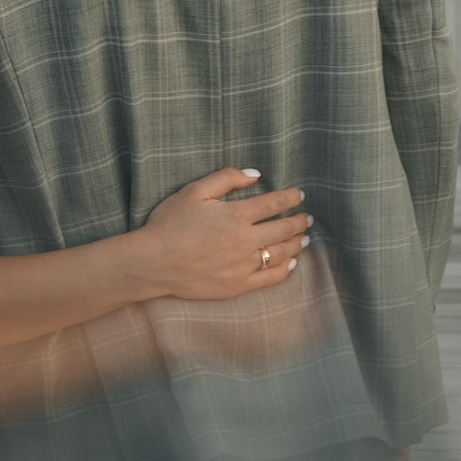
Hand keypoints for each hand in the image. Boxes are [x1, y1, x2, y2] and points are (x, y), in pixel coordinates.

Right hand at [131, 168, 312, 301]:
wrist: (153, 263)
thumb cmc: (169, 224)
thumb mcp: (194, 191)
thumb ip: (226, 178)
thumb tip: (255, 175)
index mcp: (236, 215)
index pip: (274, 204)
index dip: (290, 198)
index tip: (299, 195)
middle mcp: (245, 241)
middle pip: (283, 229)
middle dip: (299, 221)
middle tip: (306, 217)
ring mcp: (243, 266)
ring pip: (280, 253)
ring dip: (296, 244)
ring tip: (304, 238)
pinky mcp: (238, 286)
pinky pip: (270, 278)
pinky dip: (284, 269)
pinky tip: (290, 263)